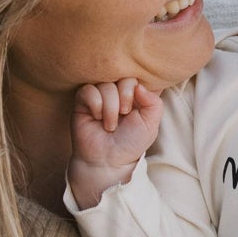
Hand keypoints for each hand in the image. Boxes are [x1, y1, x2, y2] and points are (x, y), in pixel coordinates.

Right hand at [67, 79, 163, 208]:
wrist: (108, 160)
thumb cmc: (130, 143)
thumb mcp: (151, 124)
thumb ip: (154, 103)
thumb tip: (138, 85)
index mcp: (135, 93)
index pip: (138, 76)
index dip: (138, 90)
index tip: (136, 109)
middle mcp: (118, 91)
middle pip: (123, 76)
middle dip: (125, 97)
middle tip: (124, 115)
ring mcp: (100, 93)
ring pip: (105, 85)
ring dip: (110, 108)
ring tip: (110, 125)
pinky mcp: (83, 99)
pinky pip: (88, 90)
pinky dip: (96, 105)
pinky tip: (97, 118)